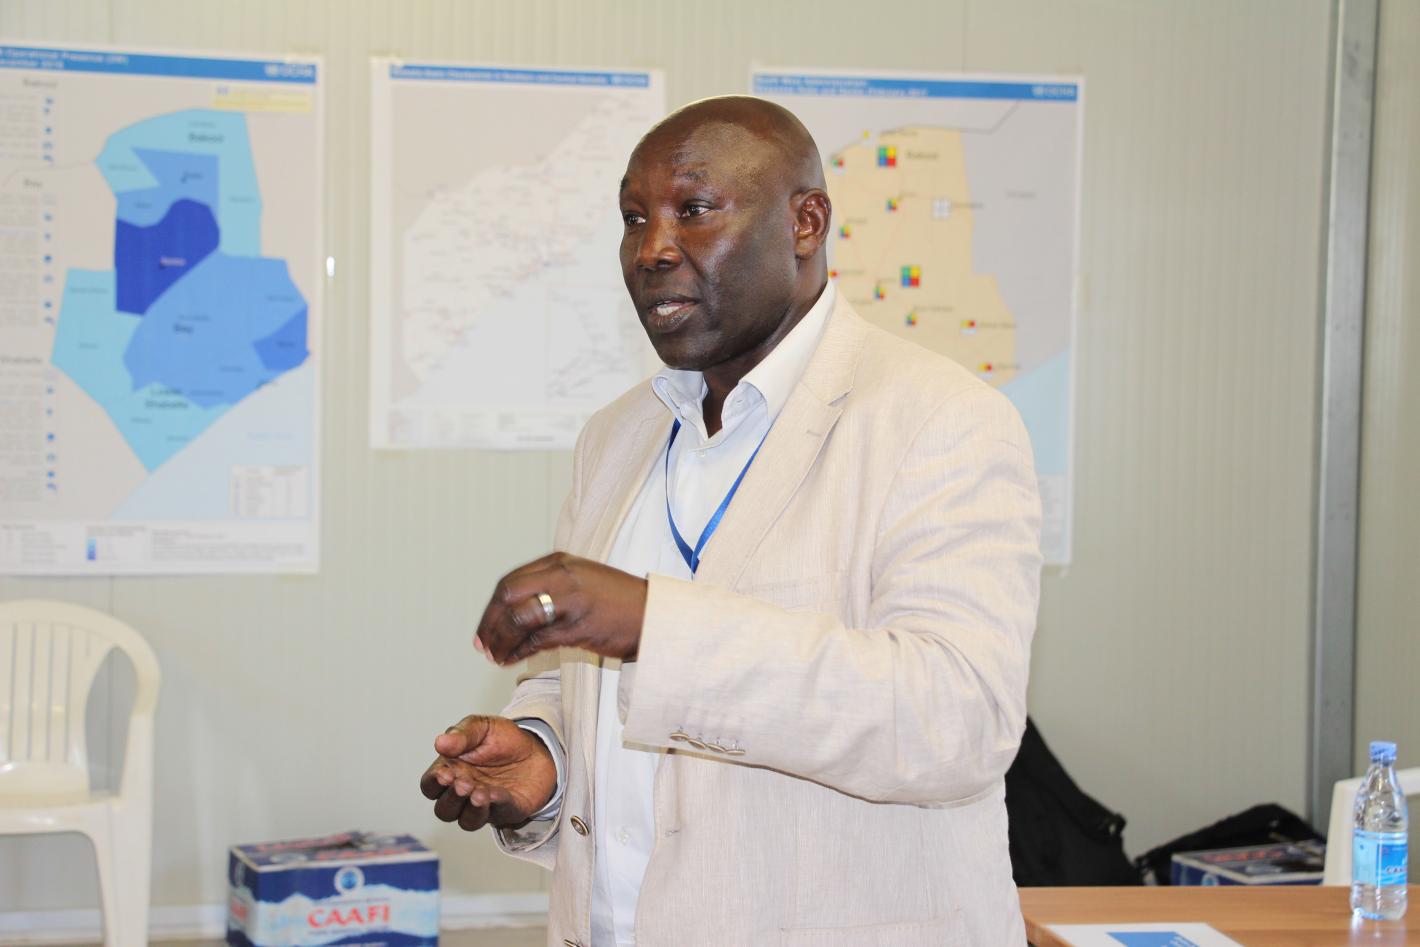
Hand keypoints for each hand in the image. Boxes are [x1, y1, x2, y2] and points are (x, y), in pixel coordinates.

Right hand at [419, 715, 556, 831]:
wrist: (537, 746)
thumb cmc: (503, 739)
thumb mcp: (482, 727)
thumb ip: (462, 734)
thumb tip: (440, 743)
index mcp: (451, 772)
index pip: (431, 787)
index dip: (433, 784)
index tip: (443, 774)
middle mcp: (464, 793)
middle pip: (445, 810)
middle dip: (451, 799)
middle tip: (462, 784)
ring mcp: (485, 806)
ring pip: (468, 821)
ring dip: (471, 810)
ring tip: (478, 793)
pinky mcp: (508, 810)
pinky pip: (500, 813)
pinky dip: (496, 805)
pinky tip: (496, 794)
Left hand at [473, 551, 646, 665]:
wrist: (654, 616)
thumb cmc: (619, 602)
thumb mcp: (582, 580)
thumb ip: (551, 586)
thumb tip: (515, 610)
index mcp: (559, 562)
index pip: (510, 582)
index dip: (491, 609)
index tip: (484, 628)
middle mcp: (561, 576)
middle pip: (507, 596)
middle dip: (489, 624)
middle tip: (482, 645)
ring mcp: (569, 600)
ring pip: (517, 619)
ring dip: (501, 642)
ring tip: (496, 657)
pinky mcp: (577, 626)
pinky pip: (536, 640)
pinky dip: (518, 652)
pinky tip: (513, 661)